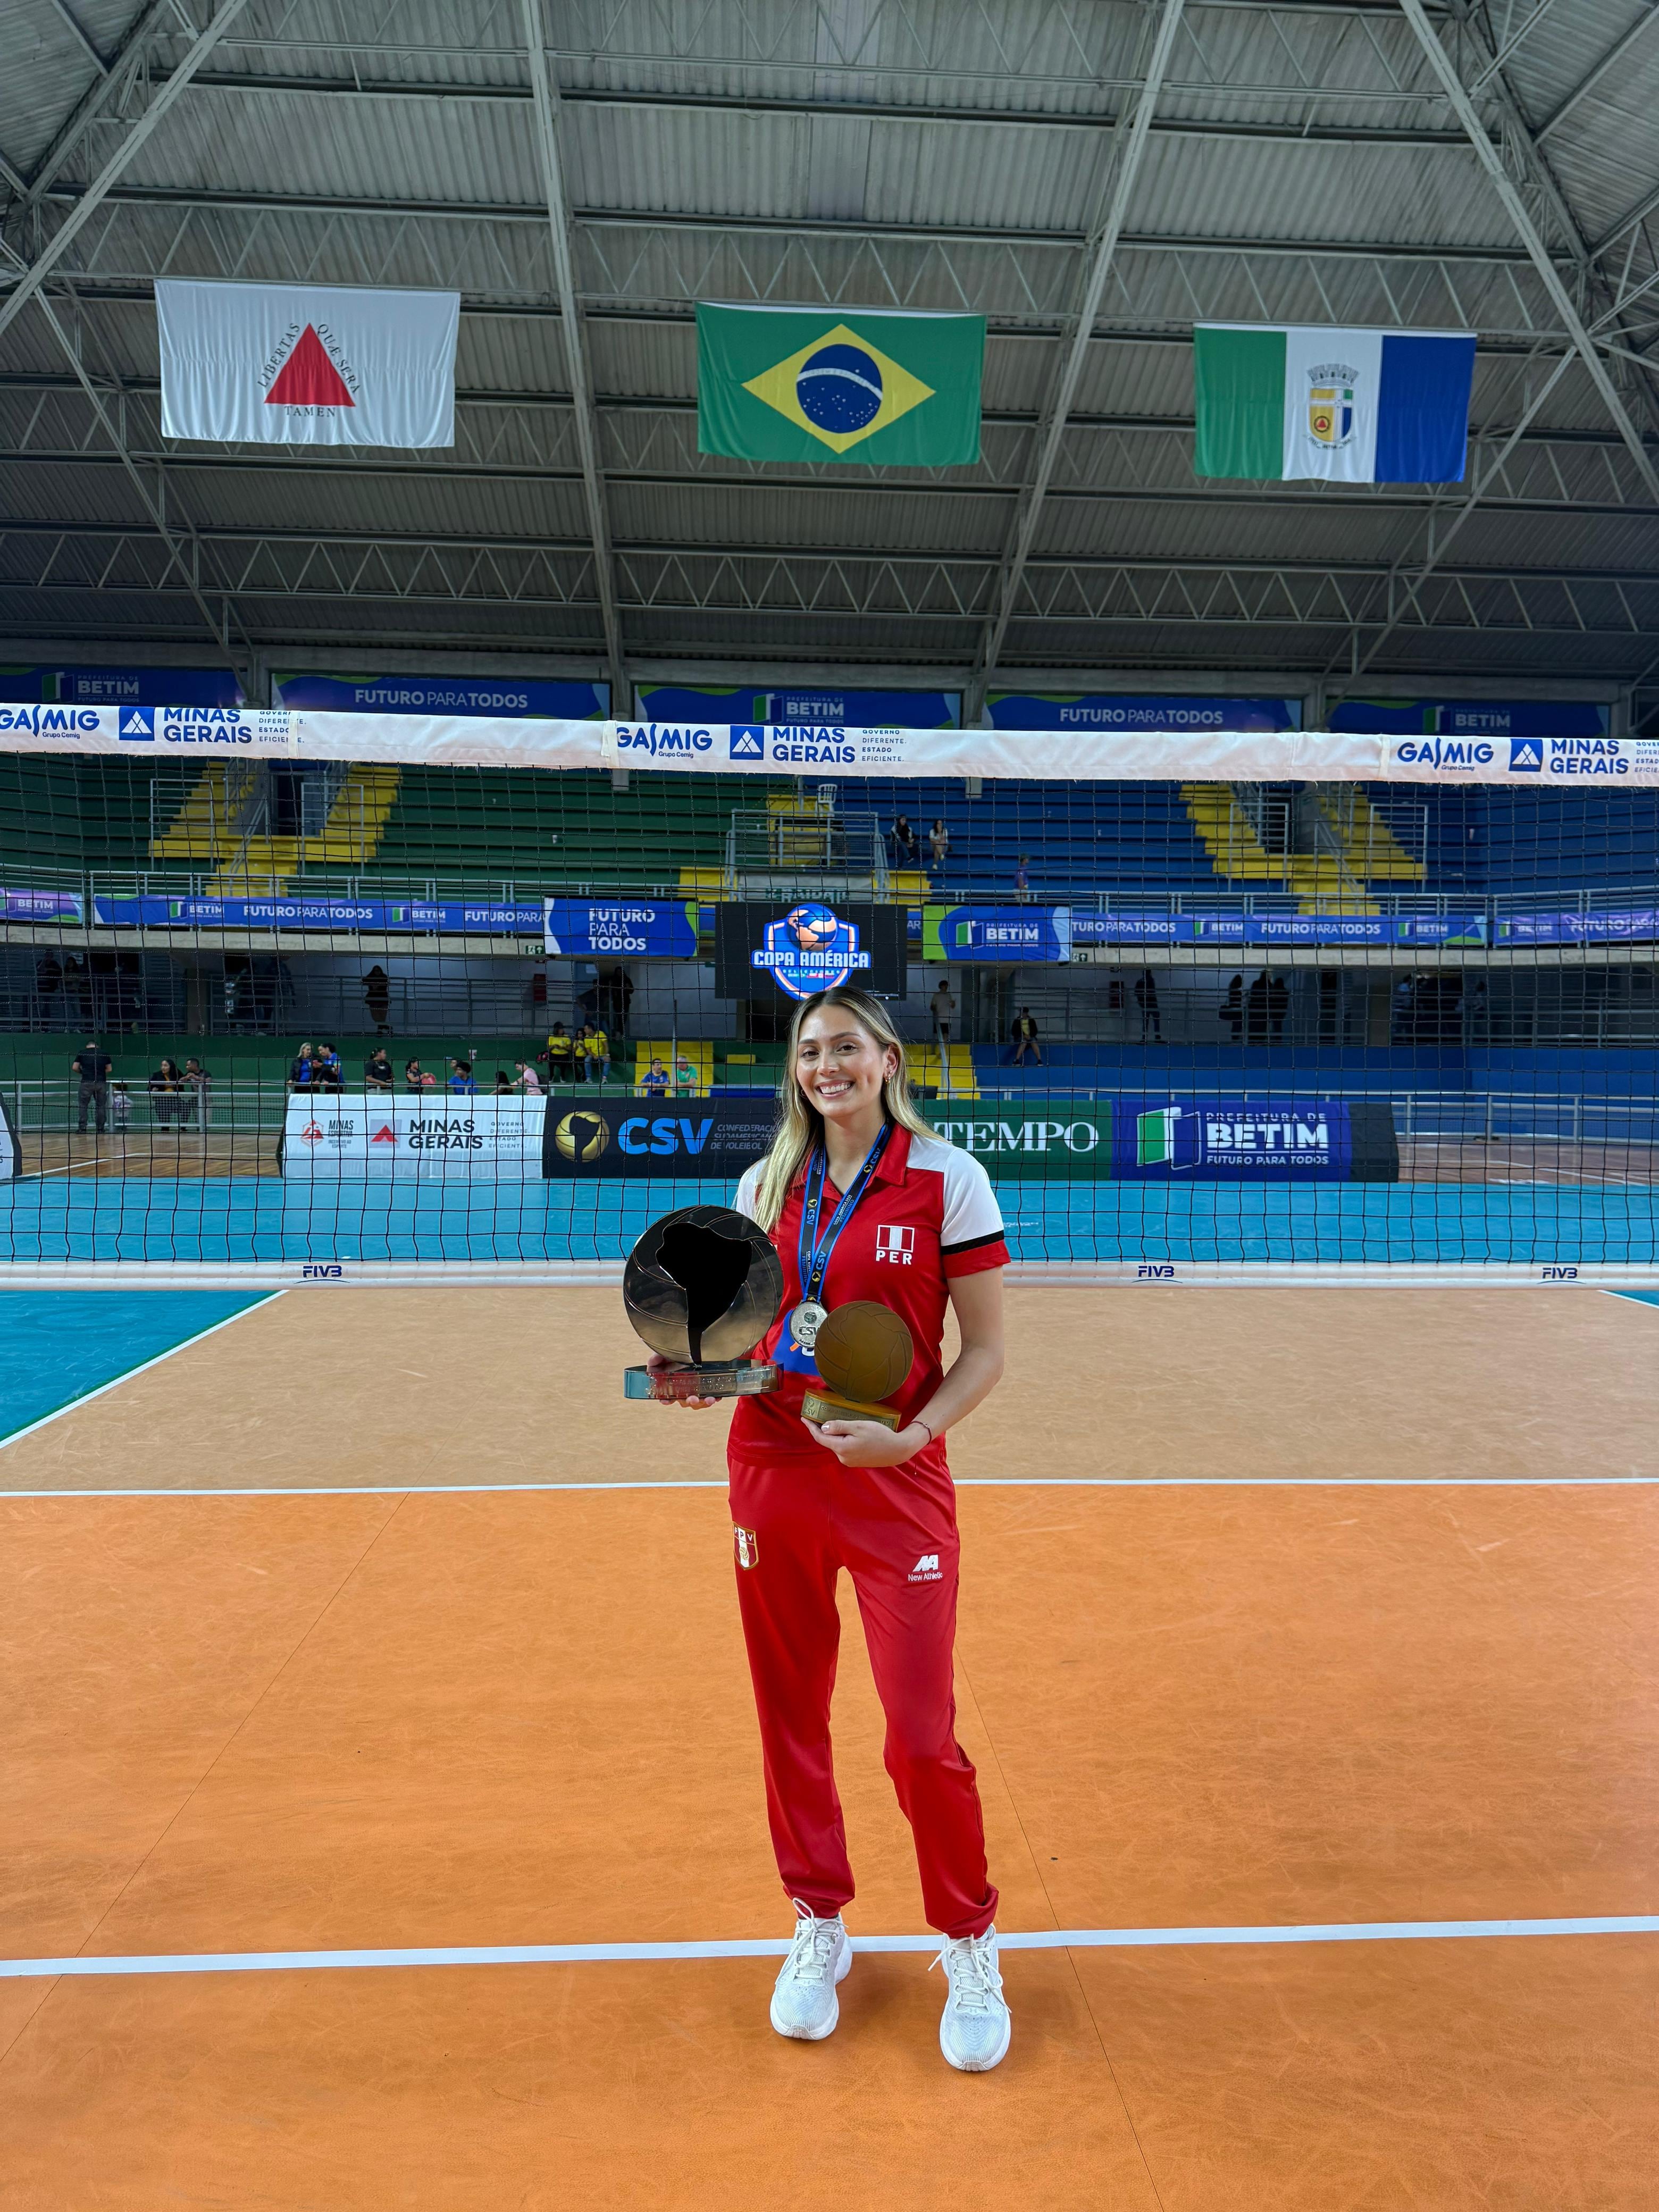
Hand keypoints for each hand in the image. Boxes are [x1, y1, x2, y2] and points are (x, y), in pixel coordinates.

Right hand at [646, 1351, 718, 1411]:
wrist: (703, 1346)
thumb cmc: (684, 1353)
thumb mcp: (669, 1353)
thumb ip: (658, 1358)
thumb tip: (650, 1363)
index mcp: (675, 1383)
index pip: (668, 1395)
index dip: (666, 1399)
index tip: (665, 1400)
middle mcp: (686, 1388)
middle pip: (685, 1401)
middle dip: (689, 1401)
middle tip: (692, 1398)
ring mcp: (697, 1389)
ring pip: (698, 1402)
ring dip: (703, 1402)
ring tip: (708, 1399)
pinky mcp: (709, 1388)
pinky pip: (711, 1397)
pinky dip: (714, 1398)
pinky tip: (716, 1396)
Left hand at [803, 1417, 925, 1468]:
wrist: (897, 1450)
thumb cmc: (880, 1435)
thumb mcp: (859, 1426)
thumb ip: (840, 1426)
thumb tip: (823, 1427)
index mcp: (842, 1448)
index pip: (820, 1437)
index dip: (811, 1427)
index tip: (804, 1417)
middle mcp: (843, 1457)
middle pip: (828, 1441)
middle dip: (823, 1429)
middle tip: (819, 1415)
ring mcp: (849, 1461)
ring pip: (836, 1445)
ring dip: (834, 1435)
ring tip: (835, 1422)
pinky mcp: (856, 1462)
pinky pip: (844, 1448)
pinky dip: (842, 1440)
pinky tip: (847, 1432)